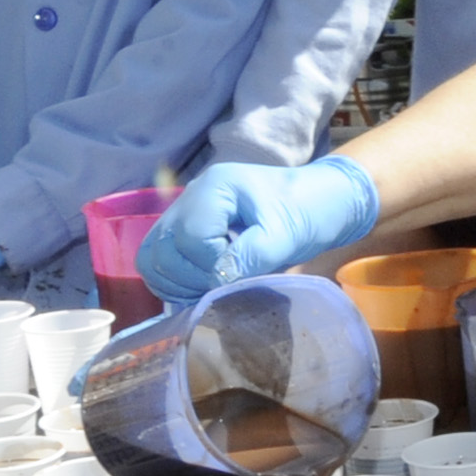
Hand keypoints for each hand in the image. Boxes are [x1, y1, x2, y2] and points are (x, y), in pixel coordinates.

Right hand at [138, 157, 379, 302]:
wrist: (322, 202)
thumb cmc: (309, 211)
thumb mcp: (287, 235)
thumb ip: (252, 256)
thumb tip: (217, 281)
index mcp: (215, 188)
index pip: (189, 237)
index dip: (210, 265)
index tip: (239, 273)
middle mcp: (190, 196)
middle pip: (160, 249)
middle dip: (189, 277)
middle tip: (223, 285)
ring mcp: (185, 213)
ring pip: (153, 258)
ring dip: (178, 283)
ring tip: (213, 288)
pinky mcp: (187, 230)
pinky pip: (162, 261)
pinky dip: (176, 281)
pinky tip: (206, 286)